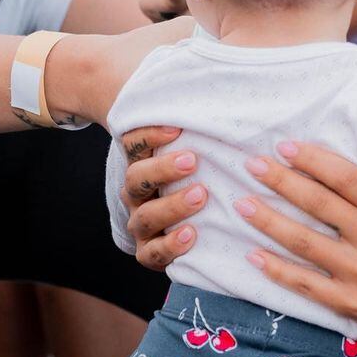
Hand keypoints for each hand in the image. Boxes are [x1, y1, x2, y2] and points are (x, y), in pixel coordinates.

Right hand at [121, 125, 207, 268]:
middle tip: (192, 161)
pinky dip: (169, 245)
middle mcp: (136, 194)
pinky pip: (152, 253)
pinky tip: (190, 234)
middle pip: (136, 178)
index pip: (133, 143)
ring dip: (171, 206)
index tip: (177, 129)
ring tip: (200, 195)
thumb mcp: (193, 151)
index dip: (149, 134)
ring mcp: (141, 224)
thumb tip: (223, 102)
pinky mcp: (150, 252)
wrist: (191, 224)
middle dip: (163, 169)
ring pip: (145, 216)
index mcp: (141, 163)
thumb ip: (198, 132)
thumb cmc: (196, 176)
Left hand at [237, 141, 356, 348]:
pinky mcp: (351, 303)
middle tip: (253, 165)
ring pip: (305, 242)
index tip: (284, 146)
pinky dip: (277, 269)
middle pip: (320, 205)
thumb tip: (323, 162)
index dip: (314, 161)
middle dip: (282, 182)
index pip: (346, 179)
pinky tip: (253, 255)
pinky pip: (306, 283)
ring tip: (242, 204)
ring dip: (269, 221)